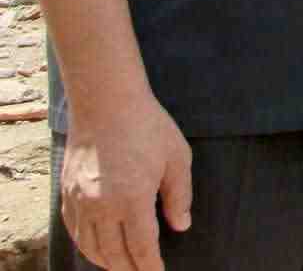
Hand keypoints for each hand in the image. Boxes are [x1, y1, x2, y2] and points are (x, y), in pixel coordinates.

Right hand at [59, 93, 191, 270]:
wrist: (106, 103)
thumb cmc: (147, 127)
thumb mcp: (177, 159)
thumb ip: (179, 196)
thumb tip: (180, 226)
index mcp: (132, 199)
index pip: (141, 247)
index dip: (149, 265)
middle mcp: (102, 206)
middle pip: (113, 254)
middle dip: (129, 269)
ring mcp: (80, 201)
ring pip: (90, 246)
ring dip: (106, 262)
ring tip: (121, 267)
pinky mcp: (67, 194)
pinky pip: (75, 231)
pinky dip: (86, 246)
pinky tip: (97, 248)